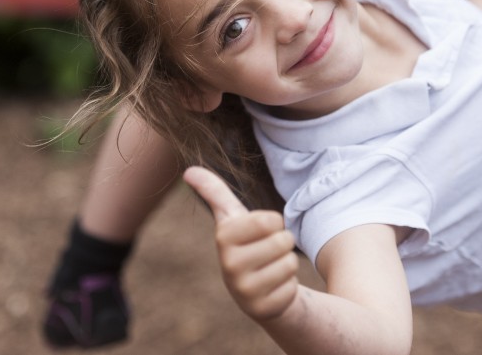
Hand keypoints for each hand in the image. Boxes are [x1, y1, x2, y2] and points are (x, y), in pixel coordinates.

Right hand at [183, 166, 299, 320]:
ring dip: (287, 264)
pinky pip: (293, 288)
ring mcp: (245, 291)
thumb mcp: (232, 218)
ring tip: (270, 268)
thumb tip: (189, 170)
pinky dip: (289, 286)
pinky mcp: (263, 310)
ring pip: (290, 263)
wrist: (255, 290)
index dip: (274, 222)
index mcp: (224, 238)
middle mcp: (230, 266)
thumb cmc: (246, 245)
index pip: (270, 220)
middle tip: (268, 251)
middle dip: (283, 243)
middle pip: (283, 241)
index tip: (262, 230)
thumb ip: (214, 193)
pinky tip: (273, 288)